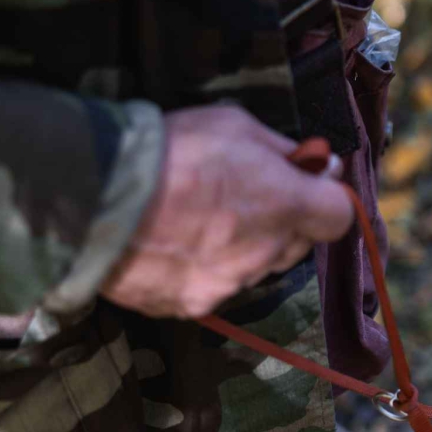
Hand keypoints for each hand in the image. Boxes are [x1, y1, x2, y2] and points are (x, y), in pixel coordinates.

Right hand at [99, 105, 352, 318]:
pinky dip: (201, 268)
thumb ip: (282, 151)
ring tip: (196, 218)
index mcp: (285, 206)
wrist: (92, 197)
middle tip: (244, 196)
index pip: (339, 217)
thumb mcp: (235, 125)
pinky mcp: (190, 305)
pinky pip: (212, 286)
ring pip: (254, 267)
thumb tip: (317, 164)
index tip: (304, 183)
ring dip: (240, 246)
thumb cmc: (170, 150)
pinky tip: (172, 242)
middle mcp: (264, 253)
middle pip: (296, 245)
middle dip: (282, 222)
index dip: (325, 199)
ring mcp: (228, 284)